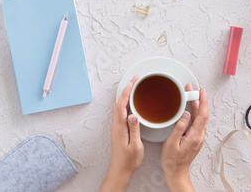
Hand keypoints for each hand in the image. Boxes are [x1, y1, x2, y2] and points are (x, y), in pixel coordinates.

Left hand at [99, 75, 143, 191]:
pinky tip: (129, 102)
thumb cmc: (129, 160)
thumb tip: (133, 114)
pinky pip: (120, 111)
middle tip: (134, 79)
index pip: (122, 104)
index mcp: (120, 127)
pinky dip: (124, 102)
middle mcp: (116, 125)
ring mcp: (116, 127)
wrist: (120, 170)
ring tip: (132, 86)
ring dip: (124, 95)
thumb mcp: (135, 145)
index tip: (132, 81)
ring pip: (118, 106)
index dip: (127, 91)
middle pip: (118, 102)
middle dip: (125, 89)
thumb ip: (134, 129)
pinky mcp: (118, 129)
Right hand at [161, 84, 208, 191]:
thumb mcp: (172, 142)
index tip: (200, 91)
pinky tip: (190, 109)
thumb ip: (179, 127)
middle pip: (203, 114)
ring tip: (192, 95)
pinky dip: (196, 112)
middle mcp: (199, 136)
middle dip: (199, 99)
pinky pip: (198, 122)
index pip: (202, 114)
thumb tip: (184, 114)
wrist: (176, 172)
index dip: (202, 101)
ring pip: (201, 118)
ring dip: (198, 105)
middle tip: (193, 89)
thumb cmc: (172, 160)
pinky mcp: (195, 138)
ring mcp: (198, 137)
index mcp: (195, 135)